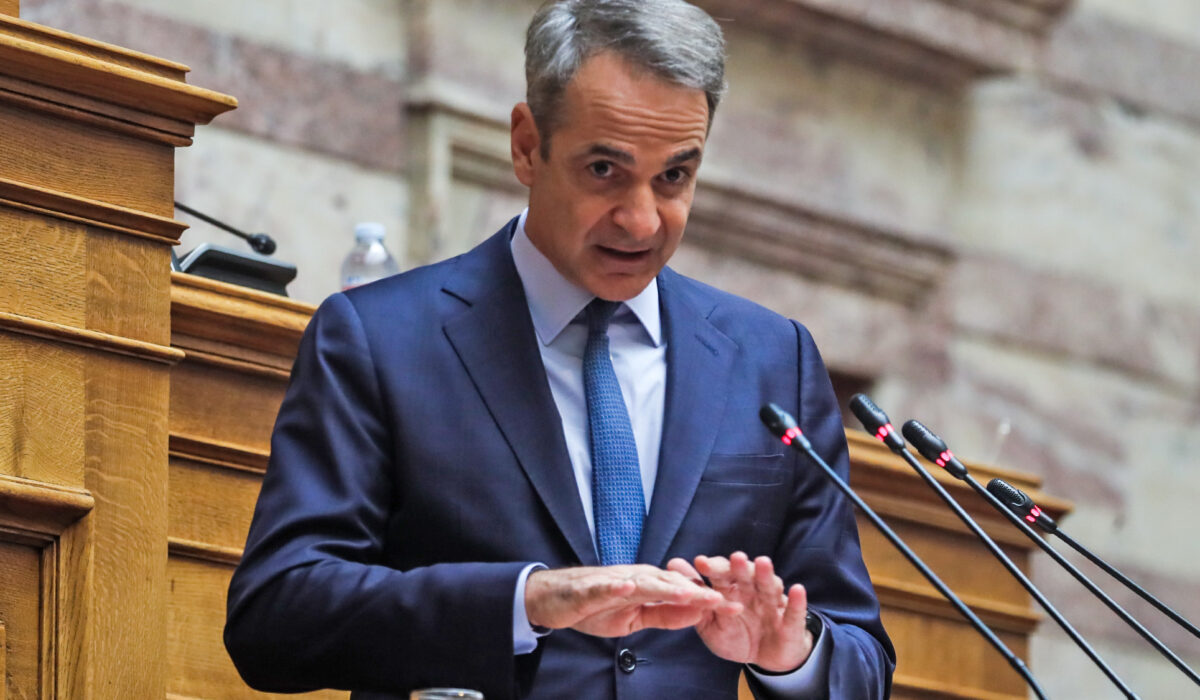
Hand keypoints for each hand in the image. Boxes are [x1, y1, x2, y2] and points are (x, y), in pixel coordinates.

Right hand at [525, 565, 740, 637]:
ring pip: (645, 582)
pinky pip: (605, 586)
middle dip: (700, 593)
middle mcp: (636, 577)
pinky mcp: (590, 587)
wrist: (554, 599)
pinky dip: (617, 586)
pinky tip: (630, 587)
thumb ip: (664, 615)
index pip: (684, 592)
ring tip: (692, 594)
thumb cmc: (594, 606)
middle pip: (672, 584)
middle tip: (728, 602)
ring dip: (668, 587)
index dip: (709, 599)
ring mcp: (613, 580)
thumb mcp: (635, 617)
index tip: (736, 606)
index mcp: (648, 584)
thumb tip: (695, 615)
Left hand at [668, 552, 812, 672]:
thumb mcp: (711, 624)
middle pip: (746, 575)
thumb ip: (696, 598)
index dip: (714, 568)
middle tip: (734, 558)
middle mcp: (753, 590)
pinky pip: (794, 610)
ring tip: (762, 563)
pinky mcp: (791, 620)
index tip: (700, 563)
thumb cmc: (737, 636)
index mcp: (732, 589)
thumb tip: (674, 565)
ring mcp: (773, 603)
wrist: (766, 659)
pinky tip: (797, 590)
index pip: (723, 573)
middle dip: (740, 566)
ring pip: (770, 586)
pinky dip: (796, 601)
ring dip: (766, 574)